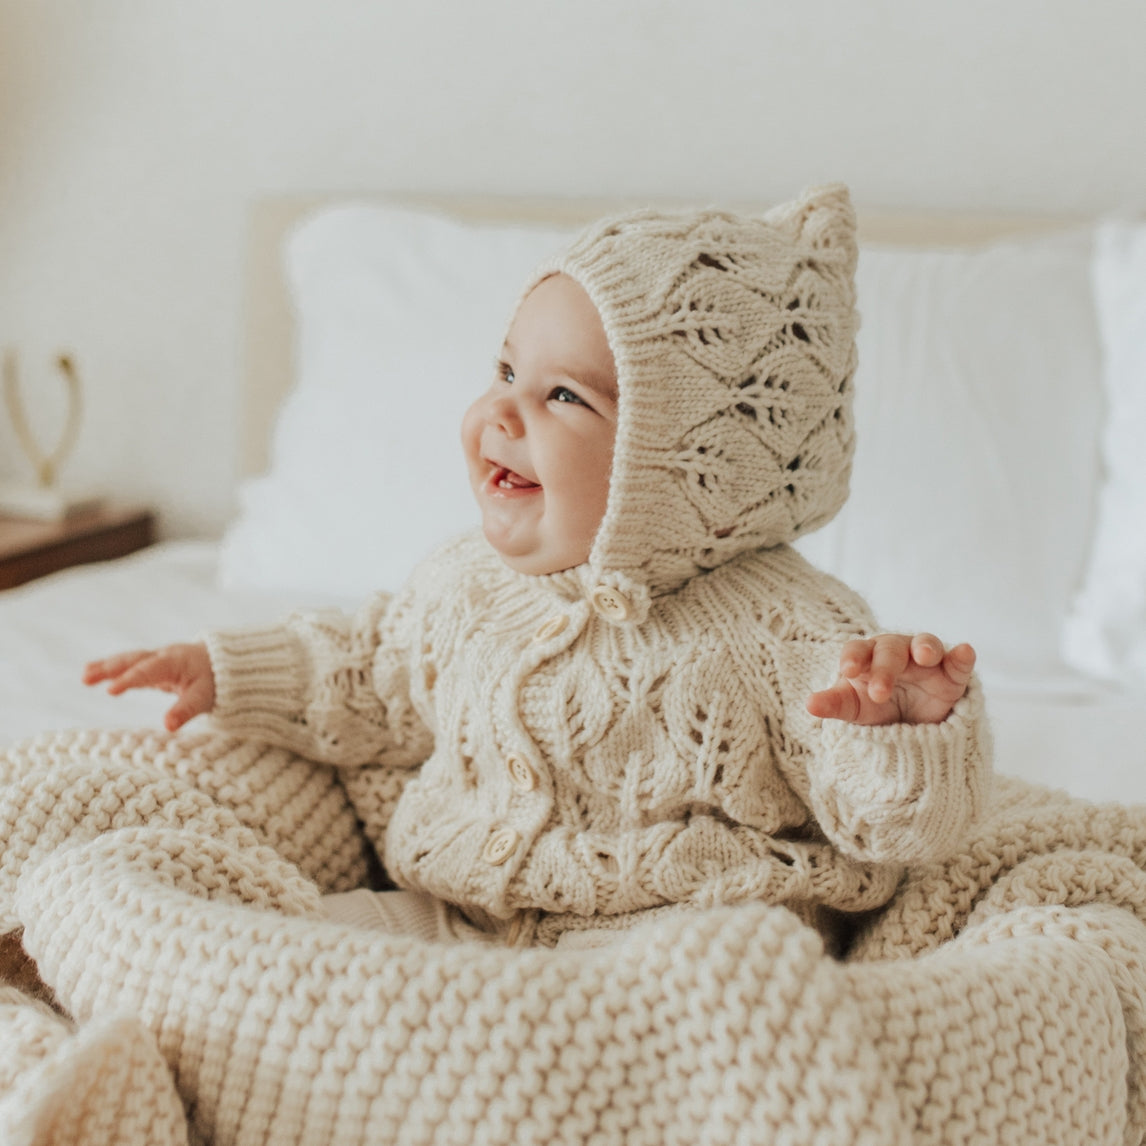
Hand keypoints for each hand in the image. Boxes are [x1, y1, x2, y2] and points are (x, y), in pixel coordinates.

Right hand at [82, 642, 214, 731]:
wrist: (226, 663)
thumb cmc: (217, 680)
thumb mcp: (204, 697)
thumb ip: (186, 710)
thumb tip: (168, 726)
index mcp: (175, 662)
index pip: (149, 671)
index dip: (130, 679)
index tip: (111, 690)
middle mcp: (163, 656)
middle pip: (134, 660)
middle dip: (110, 668)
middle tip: (86, 678)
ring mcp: (157, 659)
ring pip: (130, 660)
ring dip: (107, 666)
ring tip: (85, 675)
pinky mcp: (154, 666)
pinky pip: (131, 665)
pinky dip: (113, 669)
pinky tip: (93, 675)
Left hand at [806, 633, 974, 725]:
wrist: (907, 723)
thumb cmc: (872, 704)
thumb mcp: (852, 708)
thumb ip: (833, 705)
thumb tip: (809, 705)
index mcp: (867, 656)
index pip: (857, 650)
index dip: (853, 659)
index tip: (847, 672)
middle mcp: (896, 652)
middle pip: (890, 650)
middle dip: (885, 669)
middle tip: (880, 693)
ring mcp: (926, 661)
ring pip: (926, 644)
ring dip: (925, 647)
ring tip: (924, 656)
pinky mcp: (952, 674)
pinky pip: (959, 661)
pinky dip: (962, 656)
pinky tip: (965, 651)